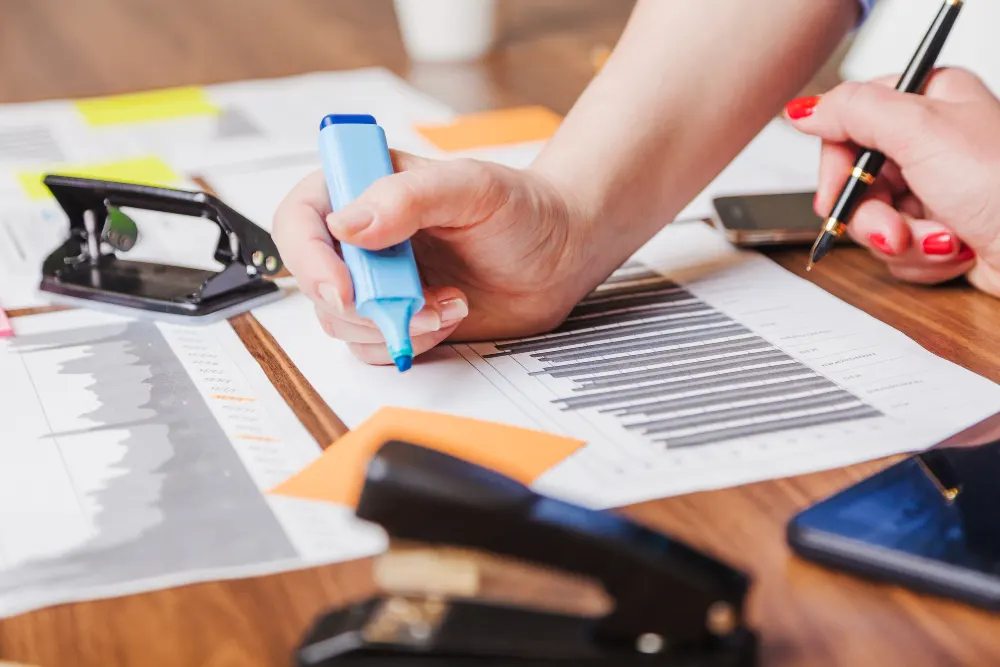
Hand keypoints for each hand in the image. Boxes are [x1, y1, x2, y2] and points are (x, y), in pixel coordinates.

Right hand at [272, 152, 593, 364]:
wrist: (560, 256)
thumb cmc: (521, 209)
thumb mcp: (470, 187)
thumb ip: (408, 197)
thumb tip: (349, 223)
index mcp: (364, 187)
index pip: (301, 220)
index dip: (310, 260)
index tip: (344, 289)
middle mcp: (362, 236)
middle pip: (315, 281)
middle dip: (363, 304)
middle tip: (415, 300)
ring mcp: (377, 280)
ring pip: (341, 322)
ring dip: (393, 324)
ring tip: (447, 303)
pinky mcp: (397, 316)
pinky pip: (374, 346)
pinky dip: (410, 341)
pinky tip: (448, 316)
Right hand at [785, 68, 999, 296]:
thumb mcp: (921, 132)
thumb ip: (853, 111)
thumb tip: (804, 109)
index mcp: (929, 101)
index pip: (849, 125)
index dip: (837, 165)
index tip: (836, 192)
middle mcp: (930, 144)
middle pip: (856, 181)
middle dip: (873, 215)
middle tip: (894, 228)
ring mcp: (933, 190)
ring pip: (872, 221)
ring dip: (901, 241)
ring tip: (939, 240)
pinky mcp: (938, 230)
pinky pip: (897, 250)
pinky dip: (920, 258)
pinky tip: (954, 249)